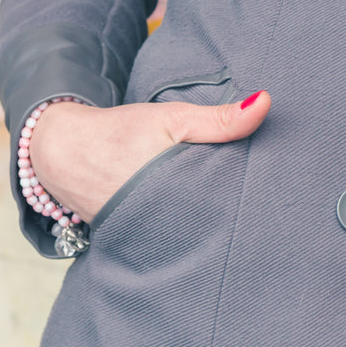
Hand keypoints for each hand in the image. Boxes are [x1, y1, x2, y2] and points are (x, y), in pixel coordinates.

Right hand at [28, 91, 270, 223]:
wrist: (61, 153)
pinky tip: (215, 236)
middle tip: (277, 217)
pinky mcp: (142, 244)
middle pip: (219, 231)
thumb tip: (265, 102)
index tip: (284, 202)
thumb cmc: (120, 134)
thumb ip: (218, 119)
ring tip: (254, 230)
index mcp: (177, 200)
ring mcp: (153, 241)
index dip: (256, 208)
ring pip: (199, 240)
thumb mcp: (171, 119)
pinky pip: (176, 243)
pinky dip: (194, 236)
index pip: (231, 213)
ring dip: (220, 232)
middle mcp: (166, 228)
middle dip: (242, 224)